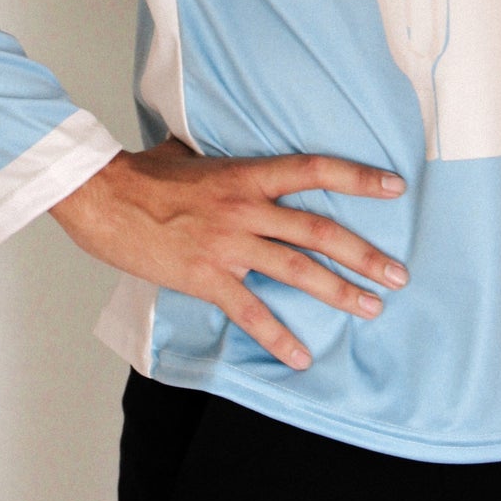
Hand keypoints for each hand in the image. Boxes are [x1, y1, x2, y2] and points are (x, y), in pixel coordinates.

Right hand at [47, 135, 408, 370]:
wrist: (102, 197)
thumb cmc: (141, 173)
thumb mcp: (185, 152)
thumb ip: (210, 153)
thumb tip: (207, 143)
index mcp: (246, 173)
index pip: (314, 169)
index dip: (357, 177)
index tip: (394, 186)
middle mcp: (245, 208)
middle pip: (319, 230)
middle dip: (364, 254)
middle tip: (397, 274)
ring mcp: (228, 244)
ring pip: (297, 270)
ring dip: (339, 292)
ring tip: (370, 308)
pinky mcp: (206, 277)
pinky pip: (250, 312)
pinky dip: (277, 337)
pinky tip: (300, 357)